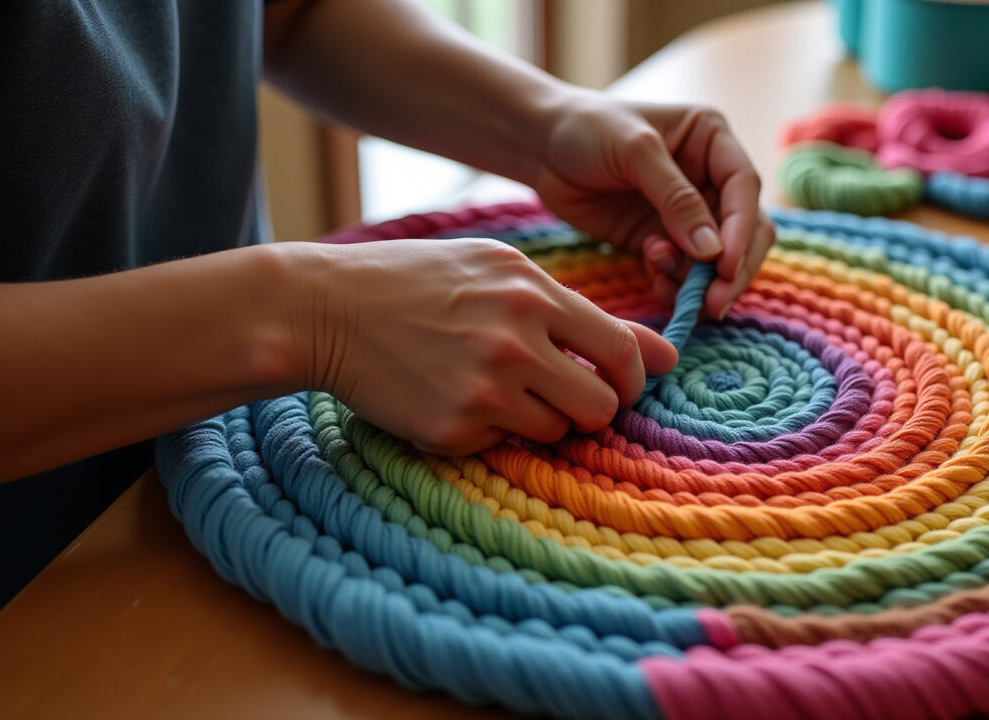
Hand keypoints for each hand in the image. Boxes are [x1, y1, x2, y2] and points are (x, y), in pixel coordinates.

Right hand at [286, 238, 677, 455]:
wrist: (324, 309)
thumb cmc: (415, 282)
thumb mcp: (497, 270)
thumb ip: (578, 310)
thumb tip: (665, 354)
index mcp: (530, 292)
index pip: (621, 350)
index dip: (631, 377)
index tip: (617, 382)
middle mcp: (515, 340)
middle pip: (602, 404)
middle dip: (593, 409)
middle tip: (565, 398)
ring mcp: (484, 388)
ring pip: (557, 431)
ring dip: (541, 420)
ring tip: (498, 390)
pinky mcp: (454, 428)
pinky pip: (504, 444)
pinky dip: (491, 431)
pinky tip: (454, 398)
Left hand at [532, 94, 774, 318]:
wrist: (539, 146)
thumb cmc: (586, 129)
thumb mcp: (635, 151)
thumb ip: (676, 198)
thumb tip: (713, 251)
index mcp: (713, 140)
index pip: (744, 188)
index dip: (740, 229)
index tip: (725, 265)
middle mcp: (709, 177)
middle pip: (744, 230)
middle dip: (732, 268)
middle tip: (713, 303)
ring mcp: (687, 213)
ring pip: (717, 259)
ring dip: (700, 280)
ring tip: (663, 279)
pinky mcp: (661, 239)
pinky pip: (683, 272)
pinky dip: (676, 285)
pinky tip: (656, 282)